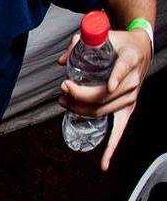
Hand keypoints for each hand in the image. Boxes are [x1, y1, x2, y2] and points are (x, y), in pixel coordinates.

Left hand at [58, 28, 152, 169]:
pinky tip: (102, 163)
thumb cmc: (118, 42)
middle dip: (78, 96)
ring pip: (103, 111)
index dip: (100, 82)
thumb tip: (61, 63)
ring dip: (81, 111)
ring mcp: (131, 98)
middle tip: (62, 89)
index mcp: (128, 62)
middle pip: (104, 96)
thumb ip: (77, 45)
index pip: (118, 73)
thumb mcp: (100, 36)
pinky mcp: (127, 108)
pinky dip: (110, 148)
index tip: (76, 85)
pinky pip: (119, 130)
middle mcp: (132, 82)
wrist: (139, 48)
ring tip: (63, 102)